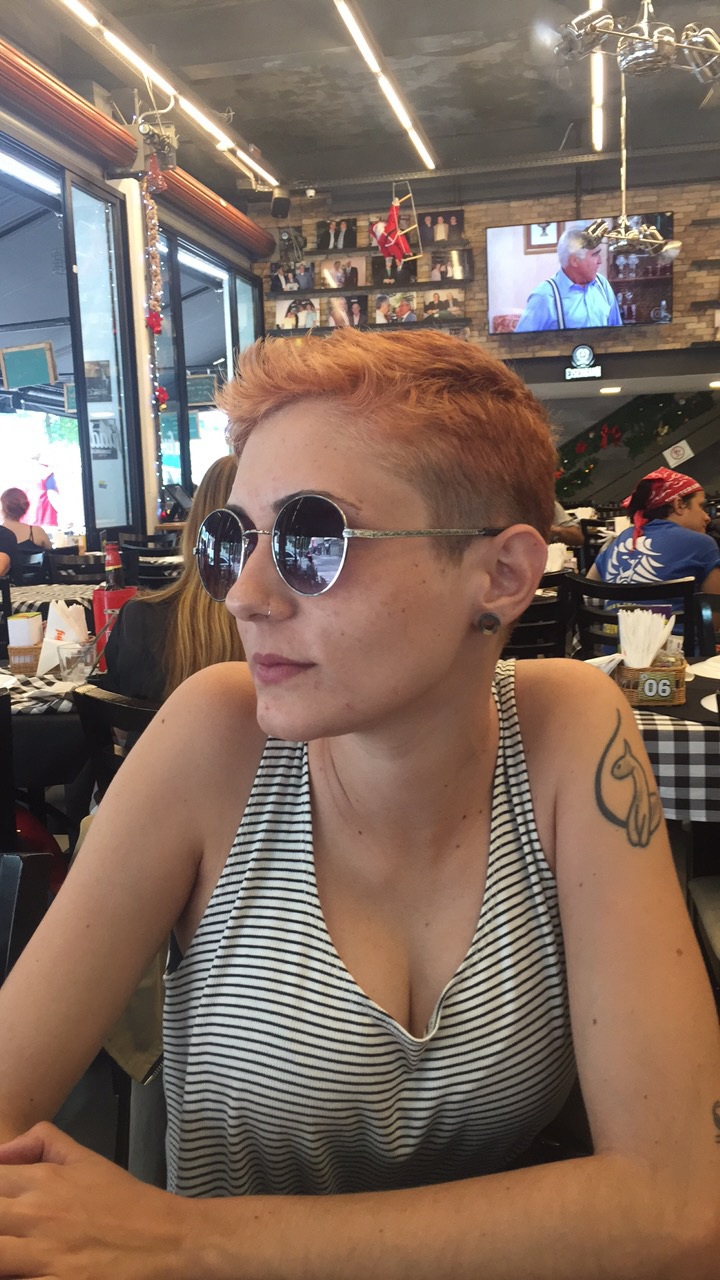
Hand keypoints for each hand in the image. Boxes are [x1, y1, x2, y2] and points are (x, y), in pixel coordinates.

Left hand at [0, 1123, 188, 1278]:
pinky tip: (24, 1272)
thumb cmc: (125, 1201)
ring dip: (0, 1255)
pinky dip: (16, 1277)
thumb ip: (42, 1141)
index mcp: (42, 1181)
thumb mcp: (86, 1158)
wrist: (167, 1238)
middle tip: (10, 1229)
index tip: (4, 1203)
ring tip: (14, 1254)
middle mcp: (36, 1216)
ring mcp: (44, 1256)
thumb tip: (2, 1151)